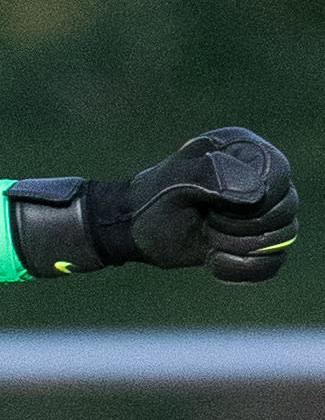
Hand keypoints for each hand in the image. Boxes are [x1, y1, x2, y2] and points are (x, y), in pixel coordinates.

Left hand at [97, 129, 298, 279]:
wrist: (135, 228)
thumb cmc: (153, 200)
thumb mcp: (176, 182)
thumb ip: (213, 176)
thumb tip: (257, 195)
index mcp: (246, 151)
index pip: (279, 177)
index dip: (251, 200)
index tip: (212, 204)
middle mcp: (262, 178)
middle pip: (284, 210)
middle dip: (240, 226)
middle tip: (205, 221)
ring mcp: (262, 210)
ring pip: (283, 237)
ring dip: (240, 247)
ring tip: (207, 238)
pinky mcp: (256, 240)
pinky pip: (274, 261)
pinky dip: (246, 268)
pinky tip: (214, 262)